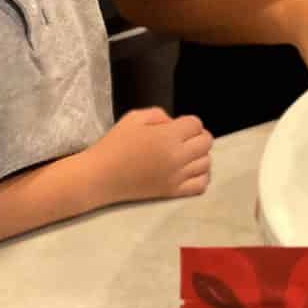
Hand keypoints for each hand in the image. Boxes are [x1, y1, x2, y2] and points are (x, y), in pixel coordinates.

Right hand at [86, 108, 212, 203]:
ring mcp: (177, 176)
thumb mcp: (134, 118)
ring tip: (184, 155)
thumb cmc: (114, 145)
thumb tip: (174, 123)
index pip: (196, 124)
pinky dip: (200, 177)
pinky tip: (188, 172)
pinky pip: (201, 185)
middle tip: (182, 139)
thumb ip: (159, 115)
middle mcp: (177, 157)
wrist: (100, 176)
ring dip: (199, 156)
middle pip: (206, 142)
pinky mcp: (173, 192)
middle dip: (197, 136)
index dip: (187, 122)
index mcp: (168, 137)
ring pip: (207, 163)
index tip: (175, 127)